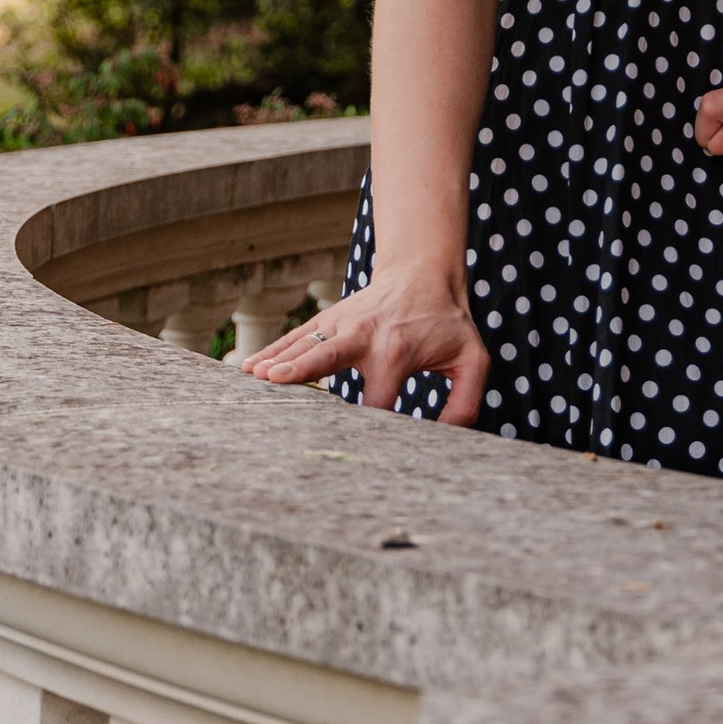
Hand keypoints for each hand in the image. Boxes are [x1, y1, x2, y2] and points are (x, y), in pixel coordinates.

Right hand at [239, 265, 490, 423]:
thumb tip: (446, 438)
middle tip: (275, 384)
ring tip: (252, 377)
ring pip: (306, 344)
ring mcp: (343, 323)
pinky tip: (250, 367)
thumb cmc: (447, 322)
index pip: (376, 402)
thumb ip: (466, 401)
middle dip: (303, 371)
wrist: (424, 273)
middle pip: (328, 357)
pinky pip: (299, 336)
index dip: (365, 428)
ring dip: (279, 360)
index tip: (348, 450)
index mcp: (397, 353)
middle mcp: (365, 336)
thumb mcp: (472, 359)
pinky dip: (275, 350)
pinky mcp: (330, 318)